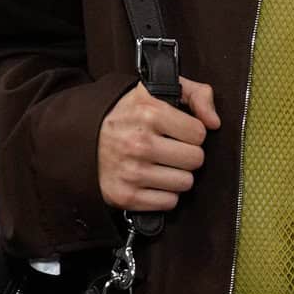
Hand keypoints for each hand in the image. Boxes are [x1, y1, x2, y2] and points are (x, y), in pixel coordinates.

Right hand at [98, 76, 219, 213]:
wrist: (78, 137)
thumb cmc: (125, 114)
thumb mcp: (156, 90)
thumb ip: (196, 94)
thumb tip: (214, 123)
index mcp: (149, 113)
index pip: (199, 133)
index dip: (191, 132)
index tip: (176, 131)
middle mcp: (139, 143)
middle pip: (195, 160)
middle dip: (186, 155)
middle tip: (169, 149)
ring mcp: (131, 172)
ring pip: (185, 183)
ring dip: (177, 175)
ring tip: (160, 165)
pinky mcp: (125, 196)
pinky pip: (168, 202)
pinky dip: (164, 194)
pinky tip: (151, 181)